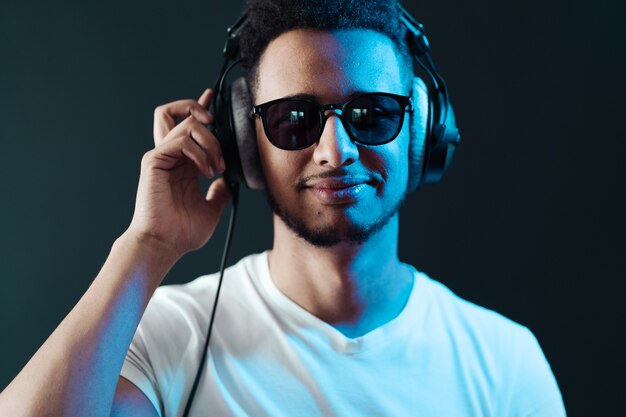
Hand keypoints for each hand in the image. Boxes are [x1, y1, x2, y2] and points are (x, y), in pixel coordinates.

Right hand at [126, 88, 230, 257]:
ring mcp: (161, 156)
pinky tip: (207, 172)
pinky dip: (200, 153)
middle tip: (219, 130)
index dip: (200, 108)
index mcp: (182, 164)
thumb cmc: (182, 232)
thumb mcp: (211, 209)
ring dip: (210, 141)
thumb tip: (229, 183)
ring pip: (186, 123)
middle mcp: (171, 156)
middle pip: (179, 112)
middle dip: (203, 111)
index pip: (189, 127)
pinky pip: (182, 141)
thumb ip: (220, 193)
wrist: (164, 245)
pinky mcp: (154, 160)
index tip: (212, 97)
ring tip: (217, 166)